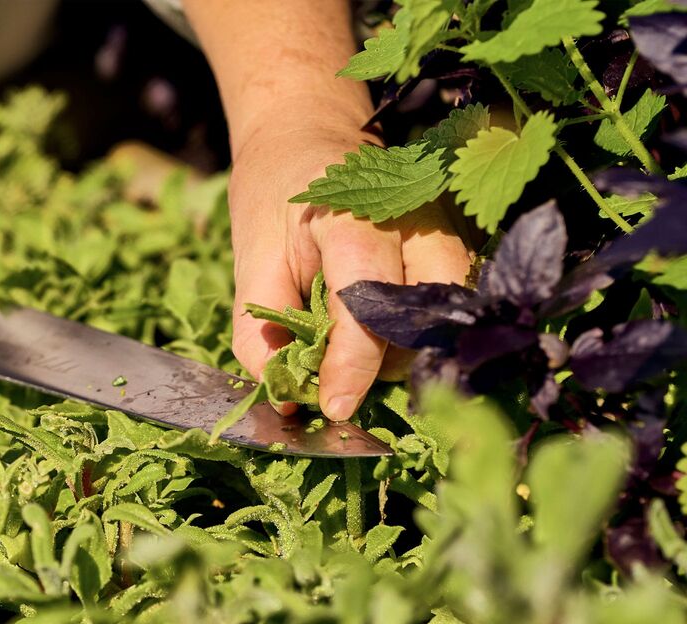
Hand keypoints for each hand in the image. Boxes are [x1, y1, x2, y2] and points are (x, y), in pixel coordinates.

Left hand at [228, 125, 472, 419]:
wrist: (307, 134)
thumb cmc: (273, 194)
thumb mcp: (249, 258)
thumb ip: (261, 332)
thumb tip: (285, 398)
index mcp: (352, 214)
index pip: (365, 301)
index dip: (351, 364)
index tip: (334, 407)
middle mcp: (414, 217)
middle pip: (421, 316)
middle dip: (383, 361)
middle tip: (337, 376)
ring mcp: (444, 225)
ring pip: (444, 315)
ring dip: (402, 350)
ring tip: (351, 350)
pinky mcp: (455, 240)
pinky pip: (448, 304)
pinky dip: (414, 332)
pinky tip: (376, 332)